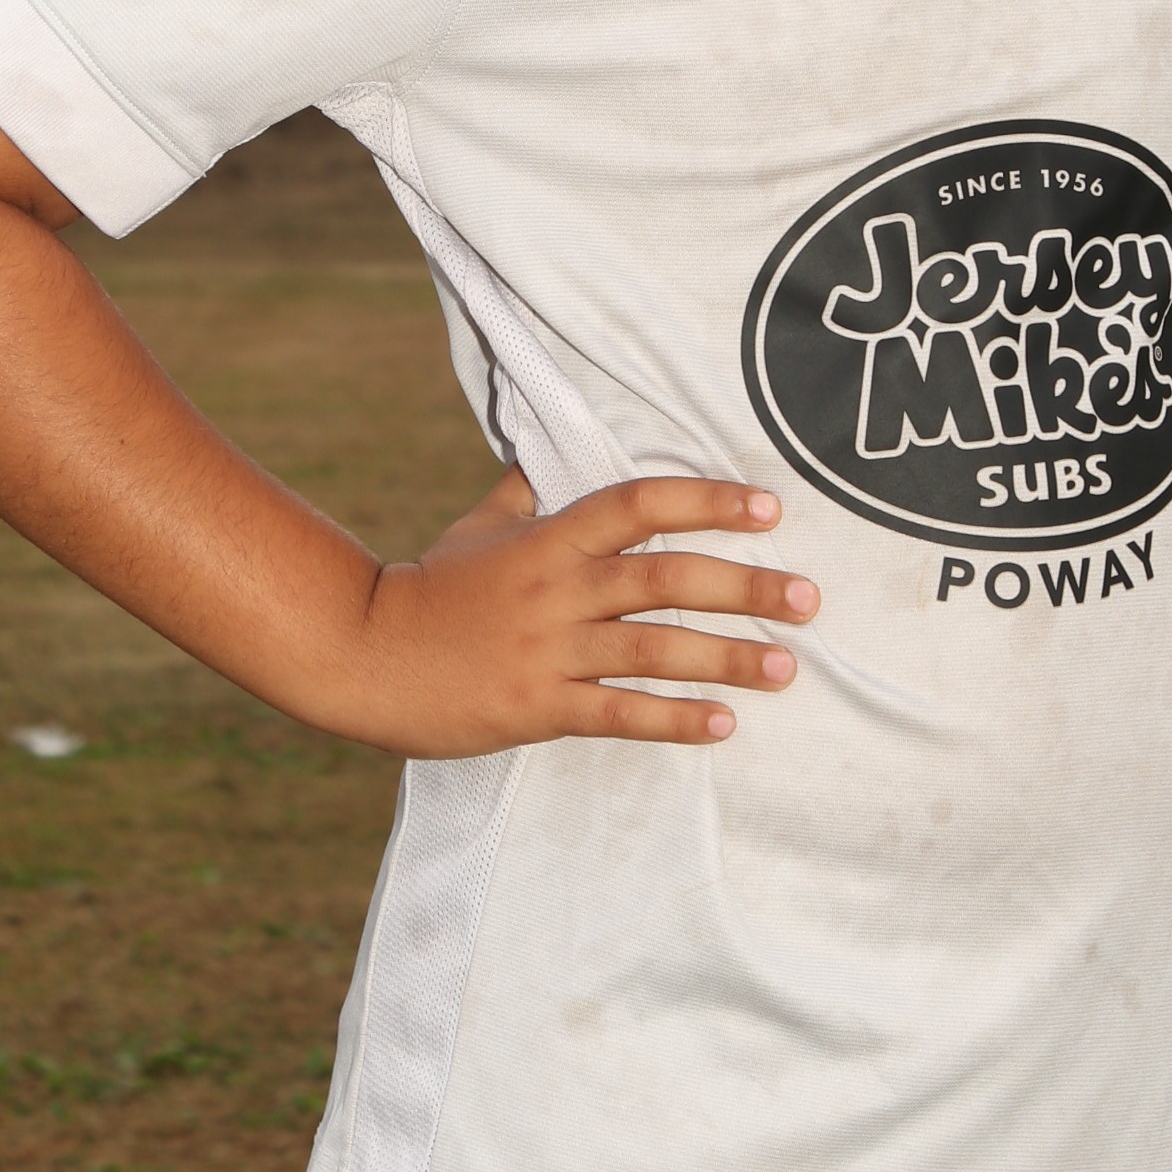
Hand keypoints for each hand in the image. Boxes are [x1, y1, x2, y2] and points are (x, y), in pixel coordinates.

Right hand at [343, 465, 817, 758]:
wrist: (363, 654)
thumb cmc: (429, 585)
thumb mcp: (479, 524)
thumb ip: (529, 488)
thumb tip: (560, 446)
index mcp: (549, 538)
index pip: (638, 504)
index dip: (705, 501)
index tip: (767, 508)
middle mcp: (557, 590)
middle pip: (664, 578)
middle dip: (744, 586)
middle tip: (808, 597)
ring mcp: (548, 651)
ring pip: (652, 649)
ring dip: (725, 657)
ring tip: (785, 666)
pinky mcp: (538, 708)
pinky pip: (617, 714)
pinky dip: (672, 720)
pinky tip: (722, 725)